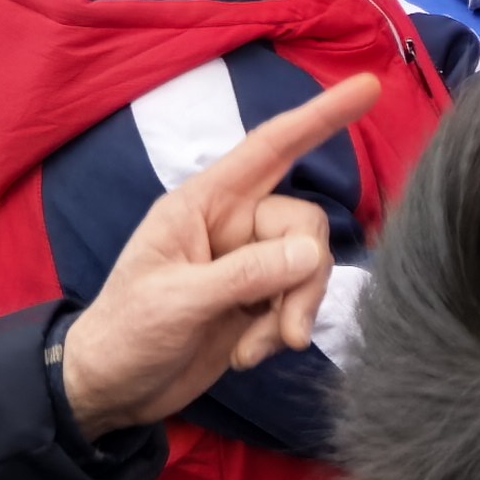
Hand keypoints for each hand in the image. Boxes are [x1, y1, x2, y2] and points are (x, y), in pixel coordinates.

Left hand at [54, 72, 381, 437]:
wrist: (111, 391)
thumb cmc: (125, 334)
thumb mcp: (178, 302)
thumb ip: (245, 275)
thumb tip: (312, 253)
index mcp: (203, 204)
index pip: (270, 149)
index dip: (319, 116)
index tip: (368, 87)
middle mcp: (231, 225)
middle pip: (302, 225)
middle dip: (304, 278)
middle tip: (288, 331)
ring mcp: (247, 264)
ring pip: (308, 266)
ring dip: (294, 311)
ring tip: (256, 350)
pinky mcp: (258, 301)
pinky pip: (297, 300)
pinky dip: (284, 330)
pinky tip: (248, 355)